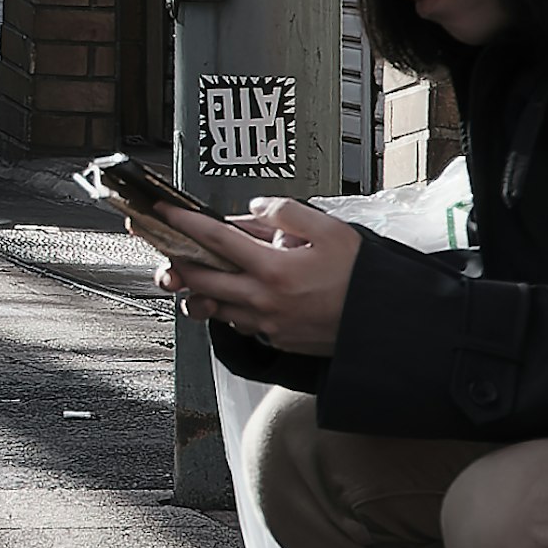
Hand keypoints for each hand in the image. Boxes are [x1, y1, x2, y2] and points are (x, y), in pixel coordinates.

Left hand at [155, 197, 362, 355]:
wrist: (385, 323)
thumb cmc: (362, 278)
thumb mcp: (330, 230)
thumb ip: (286, 213)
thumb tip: (256, 207)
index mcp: (274, 269)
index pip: (215, 239)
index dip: (184, 223)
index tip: (163, 212)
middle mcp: (264, 300)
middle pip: (201, 279)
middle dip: (176, 261)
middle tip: (163, 245)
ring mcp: (267, 324)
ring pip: (215, 306)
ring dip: (199, 288)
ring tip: (191, 270)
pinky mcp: (275, 339)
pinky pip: (239, 323)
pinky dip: (228, 307)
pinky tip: (232, 293)